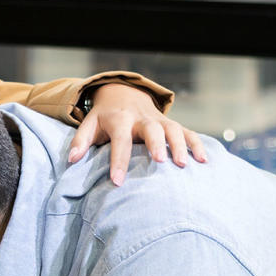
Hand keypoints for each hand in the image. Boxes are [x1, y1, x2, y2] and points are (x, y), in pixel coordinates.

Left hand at [68, 83, 207, 185]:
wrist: (124, 94)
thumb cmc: (104, 118)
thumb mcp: (89, 125)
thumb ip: (80, 141)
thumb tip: (71, 160)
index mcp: (120, 120)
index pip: (120, 140)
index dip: (118, 161)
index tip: (117, 181)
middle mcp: (142, 118)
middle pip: (152, 129)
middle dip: (156, 145)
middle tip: (161, 163)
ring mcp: (159, 120)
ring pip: (173, 129)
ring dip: (179, 145)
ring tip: (183, 165)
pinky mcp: (172, 124)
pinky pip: (187, 132)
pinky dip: (196, 144)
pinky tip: (203, 161)